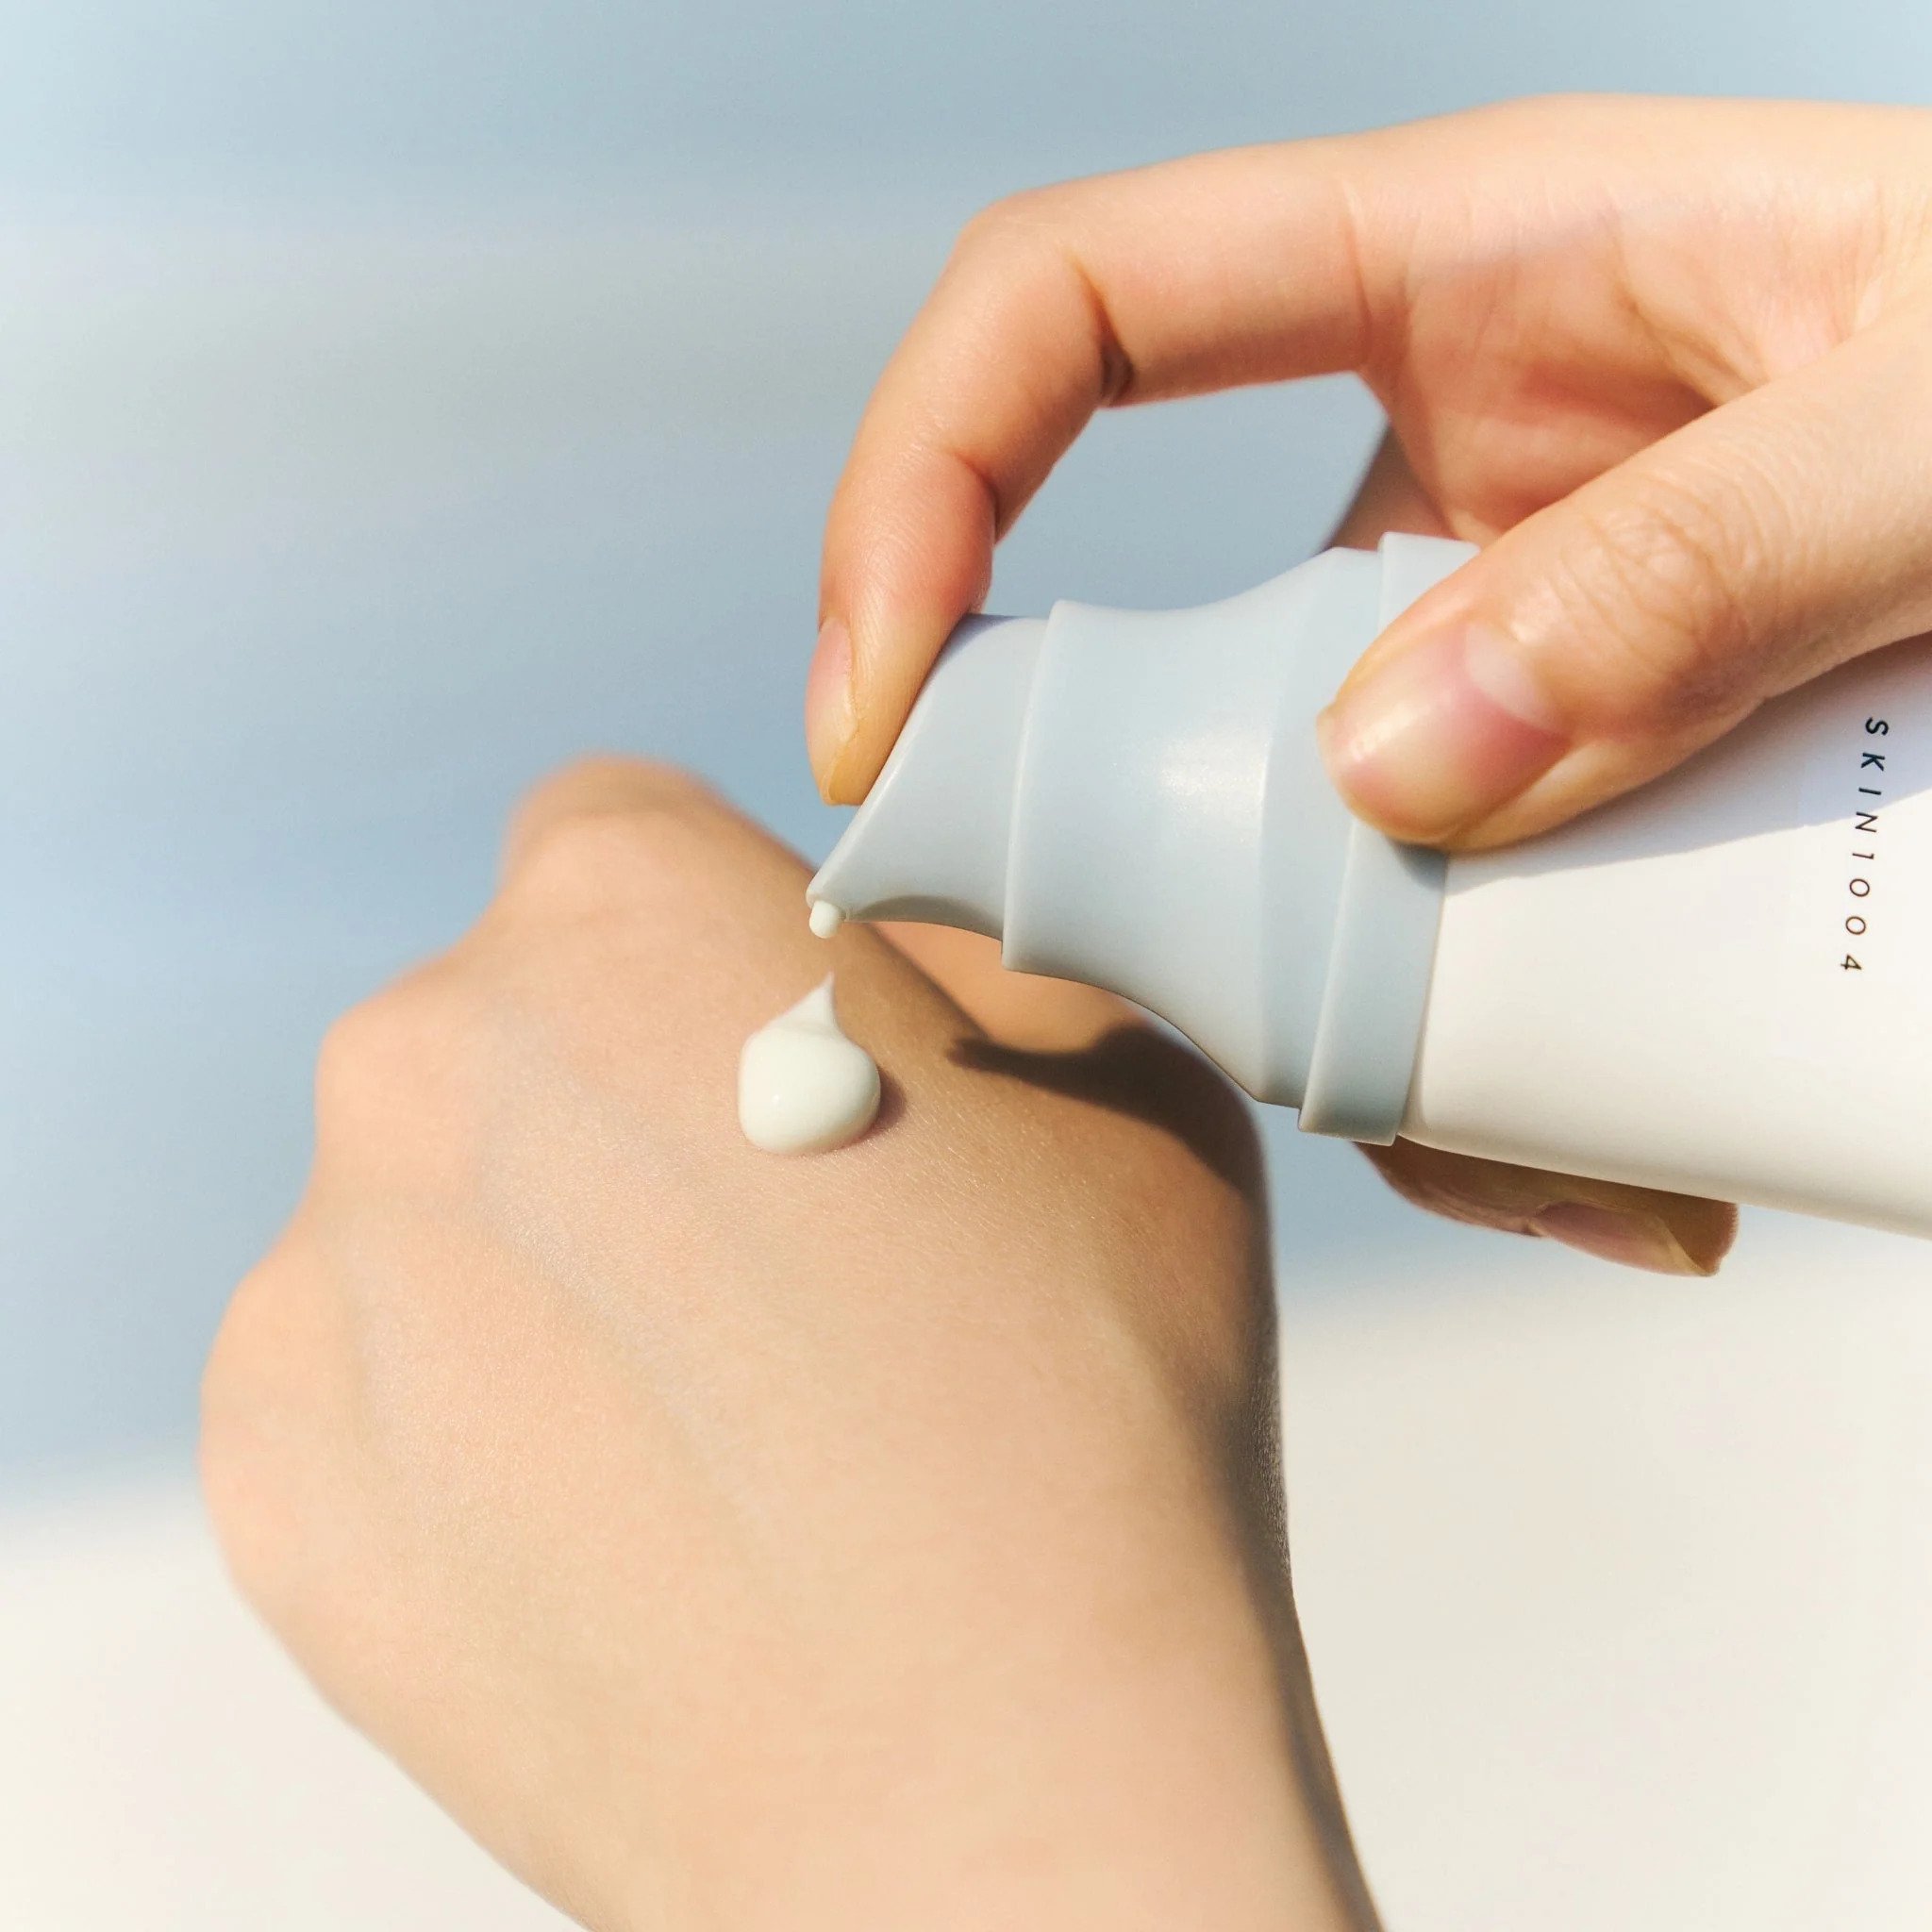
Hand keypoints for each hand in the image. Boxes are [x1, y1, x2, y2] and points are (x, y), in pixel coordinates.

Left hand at [201, 761, 1375, 1931]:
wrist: (993, 1782)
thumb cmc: (1087, 1399)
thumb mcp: (1118, 1061)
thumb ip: (959, 943)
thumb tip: (868, 941)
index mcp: (618, 902)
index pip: (625, 829)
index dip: (725, 933)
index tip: (799, 1051)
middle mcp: (421, 1052)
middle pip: (515, 1016)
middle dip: (633, 1087)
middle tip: (786, 1256)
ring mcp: (325, 1271)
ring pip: (442, 1202)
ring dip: (551, 1256)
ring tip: (719, 1413)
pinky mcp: (275, 1475)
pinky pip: (375, 1379)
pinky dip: (477, 1418)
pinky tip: (632, 1514)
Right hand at [808, 94, 1931, 1270]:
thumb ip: (1713, 557)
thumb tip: (1396, 771)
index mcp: (1455, 267)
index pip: (1057, 315)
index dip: (915, 490)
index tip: (882, 719)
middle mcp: (1442, 459)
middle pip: (1138, 639)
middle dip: (1114, 842)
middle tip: (1191, 1021)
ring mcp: (1496, 635)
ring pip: (1296, 850)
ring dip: (1354, 1026)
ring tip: (1560, 1164)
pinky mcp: (1570, 781)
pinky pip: (1443, 938)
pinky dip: (1499, 1088)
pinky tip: (1639, 1174)